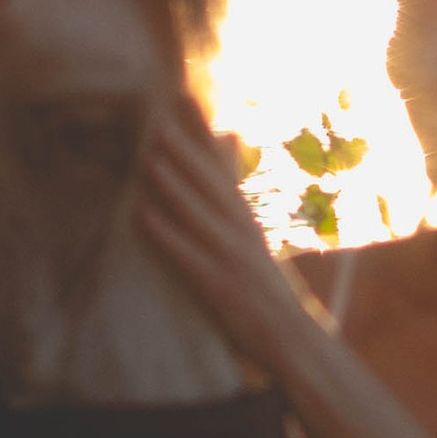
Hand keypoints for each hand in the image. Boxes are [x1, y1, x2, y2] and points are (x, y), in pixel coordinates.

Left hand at [134, 103, 318, 368]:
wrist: (293, 340)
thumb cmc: (266, 291)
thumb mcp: (252, 240)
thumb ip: (234, 203)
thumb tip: (229, 170)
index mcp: (244, 220)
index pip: (221, 166)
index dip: (202, 132)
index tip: (183, 97)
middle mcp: (240, 232)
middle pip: (210, 184)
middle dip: (186, 151)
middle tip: (159, 120)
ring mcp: (230, 258)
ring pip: (199, 214)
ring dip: (174, 186)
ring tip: (149, 159)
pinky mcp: (219, 286)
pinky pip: (188, 256)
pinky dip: (166, 235)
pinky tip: (143, 216)